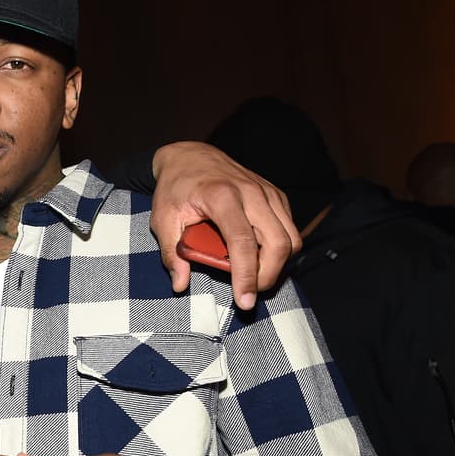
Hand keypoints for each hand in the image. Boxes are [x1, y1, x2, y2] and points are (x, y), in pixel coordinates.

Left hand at [150, 141, 300, 308]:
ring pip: (291, 237)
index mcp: (221, 196)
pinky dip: (281, 248)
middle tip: (250, 293)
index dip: (246, 275)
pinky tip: (260, 256)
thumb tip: (180, 284)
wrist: (189, 155)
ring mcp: (267, 192)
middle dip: (269, 275)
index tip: (244, 300)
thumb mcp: (163, 219)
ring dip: (279, 264)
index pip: (243, 242)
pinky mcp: (275, 194)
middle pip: (278, 242)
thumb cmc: (175, 188)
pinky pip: (289, 227)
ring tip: (255, 276)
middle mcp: (251, 192)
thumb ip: (171, 252)